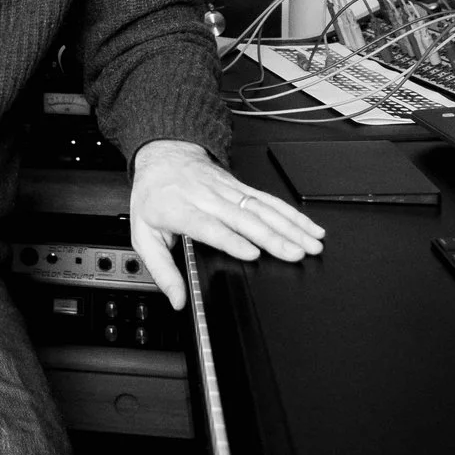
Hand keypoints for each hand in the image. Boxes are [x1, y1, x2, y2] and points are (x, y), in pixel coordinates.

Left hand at [128, 139, 324, 308]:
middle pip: (244, 218)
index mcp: (181, 209)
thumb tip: (178, 300)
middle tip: (296, 253)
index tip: (252, 253)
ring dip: (290, 226)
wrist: (163, 154)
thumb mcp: (143, 235)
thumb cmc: (153, 196)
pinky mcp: (240, 187)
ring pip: (262, 208)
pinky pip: (268, 200)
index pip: (209, 226)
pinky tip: (309, 226)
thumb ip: (161, 270)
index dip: (232, 240)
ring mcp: (227, 191)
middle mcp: (208, 198)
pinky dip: (291, 213)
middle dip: (273, 237)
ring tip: (312, 243)